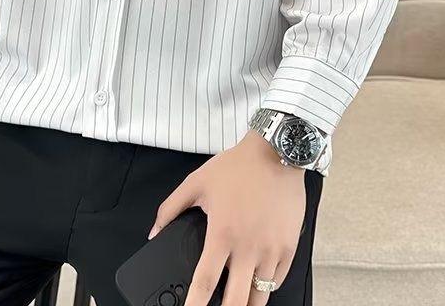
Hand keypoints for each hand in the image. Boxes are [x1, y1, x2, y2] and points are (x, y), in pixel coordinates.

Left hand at [149, 131, 305, 305]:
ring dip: (247, 303)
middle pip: (236, 301)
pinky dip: (266, 287)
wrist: (276, 153)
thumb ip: (170, 209)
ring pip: (260, 297)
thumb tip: (154, 232)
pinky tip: (257, 282)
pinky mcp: (289, 247)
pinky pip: (278, 280)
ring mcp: (271, 250)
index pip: (204, 283)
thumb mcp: (196, 182)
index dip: (194, 305)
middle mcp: (247, 247)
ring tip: (237, 301)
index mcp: (222, 234)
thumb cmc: (238, 167)